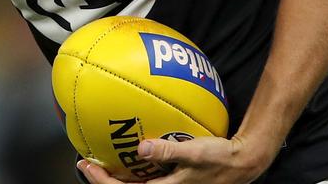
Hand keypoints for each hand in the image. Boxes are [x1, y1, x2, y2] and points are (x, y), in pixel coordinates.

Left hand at [77, 134, 277, 183]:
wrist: (241, 164)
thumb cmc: (220, 159)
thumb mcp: (195, 153)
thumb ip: (168, 151)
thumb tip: (142, 147)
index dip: (102, 181)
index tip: (87, 165)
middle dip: (103, 179)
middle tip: (85, 163)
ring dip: (116, 175)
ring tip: (101, 160)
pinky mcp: (173, 181)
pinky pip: (146, 178)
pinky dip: (133, 169)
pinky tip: (129, 154)